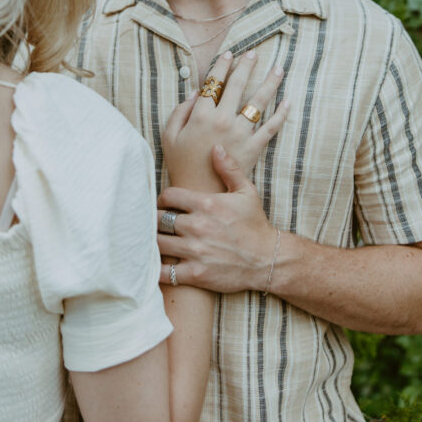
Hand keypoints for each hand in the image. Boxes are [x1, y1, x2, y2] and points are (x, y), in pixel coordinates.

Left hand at [157, 149, 277, 293]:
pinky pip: (164, 272)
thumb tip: (215, 147)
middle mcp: (198, 226)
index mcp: (207, 204)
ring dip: (154, 241)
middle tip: (157, 223)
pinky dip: (155, 269)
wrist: (267, 260)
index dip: (163, 199)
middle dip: (155, 220)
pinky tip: (156, 264)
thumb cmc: (255, 224)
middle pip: (158, 219)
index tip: (165, 204)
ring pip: (157, 243)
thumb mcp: (246, 192)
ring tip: (156, 240)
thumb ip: (229, 168)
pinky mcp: (195, 274)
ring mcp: (196, 251)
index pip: (168, 196)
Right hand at [163, 49, 288, 194]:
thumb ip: (179, 111)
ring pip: (258, 102)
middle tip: (254, 54)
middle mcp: (223, 119)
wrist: (199, 194)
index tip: (229, 54)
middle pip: (238, 85)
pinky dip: (281, 114)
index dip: (222, 66)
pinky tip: (287, 101)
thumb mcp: (169, 136)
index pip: (214, 82)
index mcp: (201, 114)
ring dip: (270, 83)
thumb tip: (195, 92)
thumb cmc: (181, 165)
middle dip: (247, 66)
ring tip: (278, 69)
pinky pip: (271, 127)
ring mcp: (240, 133)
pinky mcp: (254, 148)